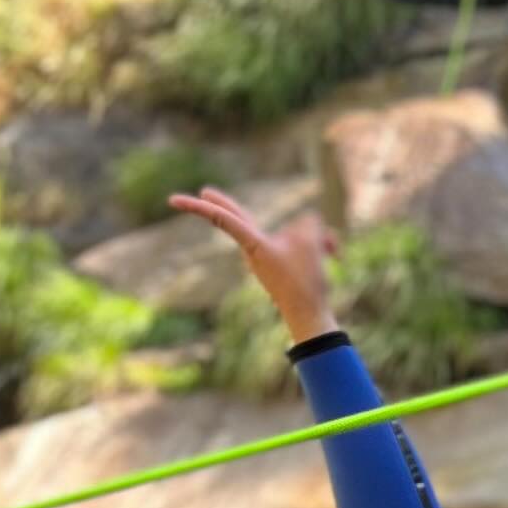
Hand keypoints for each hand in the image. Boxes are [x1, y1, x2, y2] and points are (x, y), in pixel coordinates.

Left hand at [168, 188, 336, 340]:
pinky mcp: (283, 264)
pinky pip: (299, 244)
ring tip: (330, 253)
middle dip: (225, 204)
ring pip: (289, 231)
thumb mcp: (310, 241)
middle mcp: (255, 249)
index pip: (222, 219)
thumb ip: (306, 222)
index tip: (173, 200)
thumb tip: (307, 223)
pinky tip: (333, 254)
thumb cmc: (304, 279)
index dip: (198, 207)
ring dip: (312, 237)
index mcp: (253, 243)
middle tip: (203, 191)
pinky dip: (316, 246)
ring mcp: (268, 257)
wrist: (309, 316)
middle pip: (238, 218)